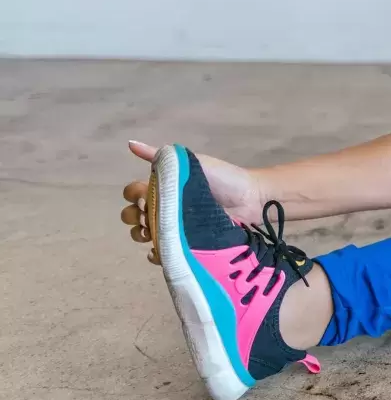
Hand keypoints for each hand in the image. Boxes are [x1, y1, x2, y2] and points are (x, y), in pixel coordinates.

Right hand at [119, 140, 264, 263]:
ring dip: (141, 235)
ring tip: (155, 232)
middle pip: (133, 216)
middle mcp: (165, 209)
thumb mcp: (193, 162)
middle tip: (150, 215)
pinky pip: (163, 255)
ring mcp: (174, 229)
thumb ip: (162, 156)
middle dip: (134, 216)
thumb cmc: (224, 179)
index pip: (133, 193)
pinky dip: (156, 255)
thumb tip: (131, 144)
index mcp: (164, 188)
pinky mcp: (185, 246)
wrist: (251, 200)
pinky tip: (160, 250)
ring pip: (143, 236)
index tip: (145, 196)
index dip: (134, 195)